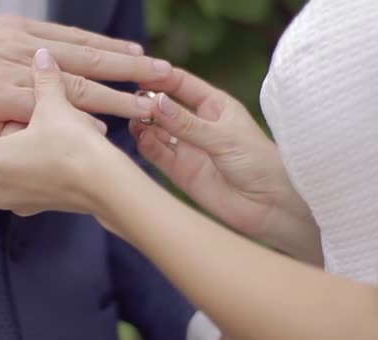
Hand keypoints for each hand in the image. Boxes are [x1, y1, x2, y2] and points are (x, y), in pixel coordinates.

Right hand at [0, 15, 171, 121]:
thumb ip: (12, 52)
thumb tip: (34, 64)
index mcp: (21, 33)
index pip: (77, 41)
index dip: (110, 49)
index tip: (139, 56)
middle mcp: (26, 49)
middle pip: (89, 58)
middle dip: (130, 67)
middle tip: (165, 72)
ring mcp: (17, 73)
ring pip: (77, 85)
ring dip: (116, 94)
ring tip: (149, 101)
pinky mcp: (2, 99)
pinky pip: (48, 114)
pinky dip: (76, 121)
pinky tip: (103, 129)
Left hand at [0, 49, 117, 215]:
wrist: (107, 184)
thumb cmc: (71, 145)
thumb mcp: (52, 105)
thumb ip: (43, 80)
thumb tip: (42, 55)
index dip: (5, 111)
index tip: (28, 106)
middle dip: (22, 127)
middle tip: (48, 117)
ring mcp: (15, 202)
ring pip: (18, 160)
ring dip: (35, 142)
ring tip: (61, 130)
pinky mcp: (37, 207)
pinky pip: (33, 177)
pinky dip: (45, 161)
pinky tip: (67, 149)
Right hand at [130, 69, 321, 263]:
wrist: (270, 207)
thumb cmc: (260, 163)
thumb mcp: (224, 137)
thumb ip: (187, 123)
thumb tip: (156, 102)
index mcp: (214, 105)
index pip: (181, 83)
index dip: (160, 77)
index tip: (138, 71)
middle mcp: (197, 124)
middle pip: (164, 106)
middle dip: (147, 101)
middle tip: (130, 100)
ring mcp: (186, 148)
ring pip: (155, 130)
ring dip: (143, 123)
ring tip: (135, 120)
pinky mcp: (179, 171)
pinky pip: (157, 153)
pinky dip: (146, 145)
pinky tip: (142, 138)